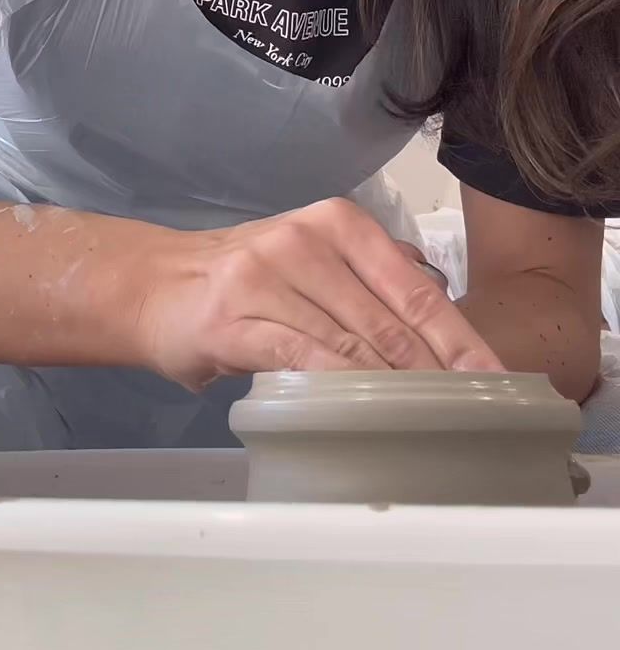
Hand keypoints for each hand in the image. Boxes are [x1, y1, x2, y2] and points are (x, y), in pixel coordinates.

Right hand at [133, 198, 503, 390]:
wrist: (154, 285)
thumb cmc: (244, 281)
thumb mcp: (313, 260)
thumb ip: (370, 277)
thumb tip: (441, 318)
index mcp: (338, 223)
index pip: (415, 289)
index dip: (461, 340)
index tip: (495, 382)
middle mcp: (307, 240)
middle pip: (391, 321)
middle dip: (439, 375)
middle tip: (472, 418)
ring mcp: (269, 276)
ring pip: (352, 343)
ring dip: (396, 390)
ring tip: (430, 426)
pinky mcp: (236, 319)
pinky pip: (303, 357)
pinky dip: (340, 389)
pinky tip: (364, 414)